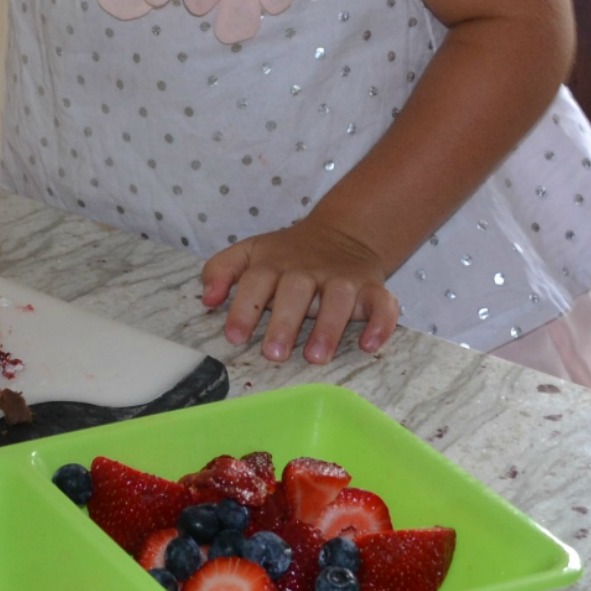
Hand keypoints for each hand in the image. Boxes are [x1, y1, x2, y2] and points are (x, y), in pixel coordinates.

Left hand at [201, 220, 398, 365]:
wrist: (343, 233)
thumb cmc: (286, 256)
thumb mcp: (250, 252)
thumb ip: (222, 270)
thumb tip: (207, 299)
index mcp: (274, 262)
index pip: (256, 281)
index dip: (244, 307)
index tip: (234, 336)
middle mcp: (308, 269)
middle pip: (296, 290)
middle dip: (285, 322)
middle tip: (274, 355)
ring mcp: (342, 278)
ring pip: (338, 297)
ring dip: (329, 327)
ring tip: (316, 357)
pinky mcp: (372, 288)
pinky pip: (383, 303)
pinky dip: (380, 323)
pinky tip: (369, 345)